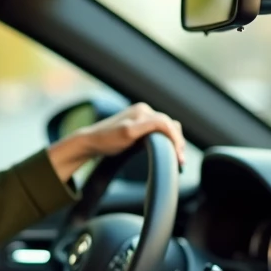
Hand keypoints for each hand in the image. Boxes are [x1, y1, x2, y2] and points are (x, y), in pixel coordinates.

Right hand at [47, 102, 186, 183]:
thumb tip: (168, 146)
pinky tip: (172, 151)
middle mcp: (141, 109)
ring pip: (166, 124)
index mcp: (142, 111)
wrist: (89, 142)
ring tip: (178, 159)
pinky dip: (169, 138)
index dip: (176, 138)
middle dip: (178, 142)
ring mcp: (135, 116)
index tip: (179, 155)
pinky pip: (159, 126)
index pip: (167, 122)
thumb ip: (148, 137)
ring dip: (176, 141)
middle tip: (181, 161)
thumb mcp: (134, 138)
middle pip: (170, 123)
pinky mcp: (130, 127)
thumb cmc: (110, 142)